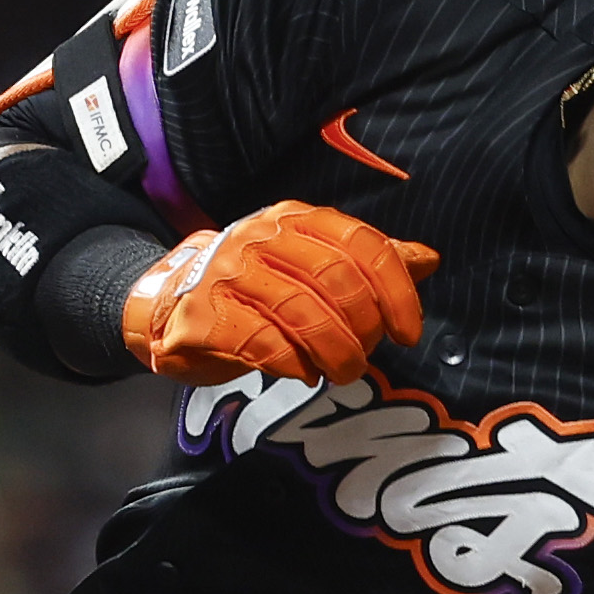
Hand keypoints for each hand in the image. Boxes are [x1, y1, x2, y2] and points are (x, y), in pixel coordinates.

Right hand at [123, 201, 437, 385]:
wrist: (166, 304)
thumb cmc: (248, 289)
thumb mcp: (307, 265)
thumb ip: (365, 263)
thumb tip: (426, 259)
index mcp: (294, 220)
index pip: (361, 245)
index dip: (395, 291)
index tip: (408, 332)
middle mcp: (260, 237)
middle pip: (335, 281)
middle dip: (362, 329)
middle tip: (365, 359)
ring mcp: (227, 273)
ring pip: (300, 312)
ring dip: (332, 352)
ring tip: (339, 373)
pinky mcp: (202, 314)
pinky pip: (260, 341)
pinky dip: (291, 362)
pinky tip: (301, 373)